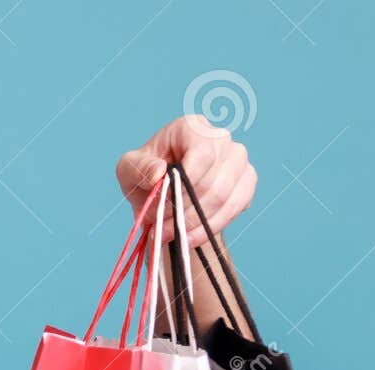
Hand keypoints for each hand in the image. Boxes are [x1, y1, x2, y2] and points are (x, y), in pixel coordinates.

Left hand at [115, 114, 255, 247]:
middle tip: (160, 229)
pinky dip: (209, 228)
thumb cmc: (146, 176)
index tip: (162, 207)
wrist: (164, 195)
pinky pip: (235, 208)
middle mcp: (221, 138)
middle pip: (213, 181)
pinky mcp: (246, 181)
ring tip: (170, 235)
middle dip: (184, 211)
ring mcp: (238, 159)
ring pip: (225, 197)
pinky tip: (189, 238)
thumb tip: (159, 173)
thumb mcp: (128, 170)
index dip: (185, 186)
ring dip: (194, 223)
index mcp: (192, 127)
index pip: (202, 154)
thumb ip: (138, 168)